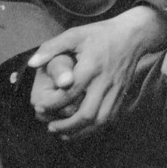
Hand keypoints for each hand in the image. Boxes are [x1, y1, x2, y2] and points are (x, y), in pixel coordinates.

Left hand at [28, 6, 166, 141]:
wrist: (134, 34)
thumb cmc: (101, 34)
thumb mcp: (75, 34)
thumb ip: (52, 48)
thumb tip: (32, 63)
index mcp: (90, 67)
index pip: (69, 93)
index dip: (52, 104)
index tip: (39, 107)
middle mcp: (104, 82)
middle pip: (87, 114)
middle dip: (67, 125)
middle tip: (51, 127)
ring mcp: (116, 90)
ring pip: (100, 120)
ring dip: (81, 131)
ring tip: (65, 134)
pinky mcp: (122, 93)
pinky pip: (110, 117)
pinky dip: (95, 128)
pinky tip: (83, 129)